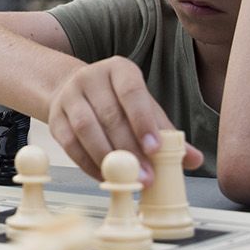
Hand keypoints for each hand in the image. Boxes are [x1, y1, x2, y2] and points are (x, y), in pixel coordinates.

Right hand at [45, 56, 203, 181]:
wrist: (74, 92)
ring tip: (126, 179)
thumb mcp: (144, 108)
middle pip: (110, 115)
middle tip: (146, 175)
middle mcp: (90, 77)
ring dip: (108, 158)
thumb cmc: (117, 102)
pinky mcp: (55, 118)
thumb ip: (167, 133)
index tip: (155, 149)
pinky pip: (70, 144)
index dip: (143, 122)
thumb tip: (194, 159)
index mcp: (119, 69)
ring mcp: (69, 96)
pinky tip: (106, 177)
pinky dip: (89, 164)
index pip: (132, 93)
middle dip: (130, 149)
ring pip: (86, 129)